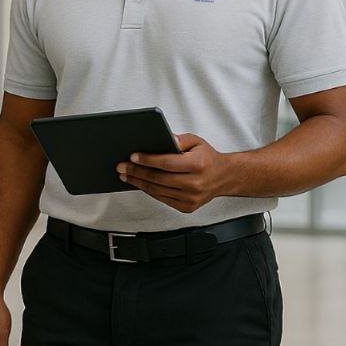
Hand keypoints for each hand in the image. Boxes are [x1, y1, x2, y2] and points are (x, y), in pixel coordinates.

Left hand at [118, 133, 232, 213]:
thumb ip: (179, 139)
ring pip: (158, 190)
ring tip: (125, 175)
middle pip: (158, 178)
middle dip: (136, 172)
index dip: (147, 160)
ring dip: (138, 183)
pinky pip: (162, 199)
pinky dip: (149, 191)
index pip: (166, 163)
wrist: (224, 177)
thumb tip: (165, 138)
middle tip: (121, 166)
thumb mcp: (196, 142)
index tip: (132, 156)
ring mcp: (191, 198)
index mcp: (198, 165)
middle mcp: (195, 184)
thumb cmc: (207, 158)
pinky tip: (139, 183)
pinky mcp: (187, 207)